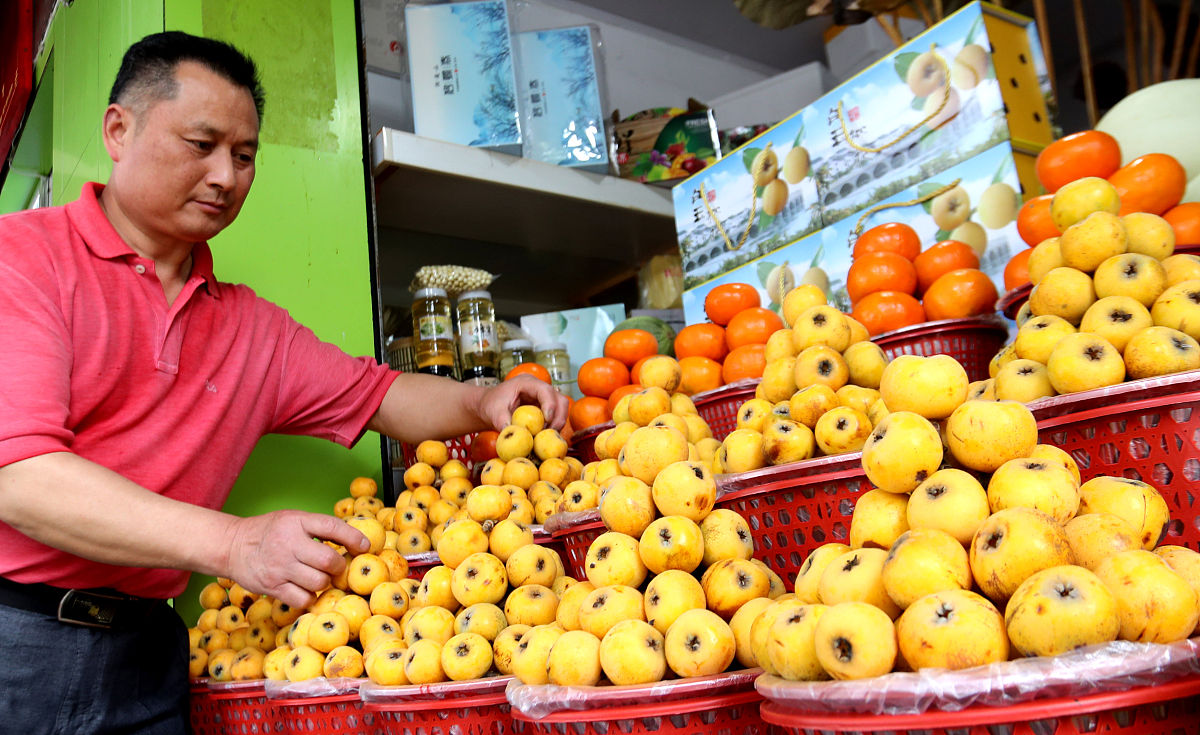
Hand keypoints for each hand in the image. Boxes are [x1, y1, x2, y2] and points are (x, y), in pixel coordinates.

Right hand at [222, 510, 370, 608]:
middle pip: (329, 560)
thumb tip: (354, 540)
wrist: (232, 546)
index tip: (365, 546)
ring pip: (319, 582)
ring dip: (324, 582)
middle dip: (339, 566)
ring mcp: (280, 567)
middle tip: (335, 566)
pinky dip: (309, 597)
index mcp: (296, 521)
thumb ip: (318, 527)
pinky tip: (305, 589)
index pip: (332, 527)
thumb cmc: (269, 532)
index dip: (353, 538)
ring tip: (318, 577)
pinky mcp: (272, 587)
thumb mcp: (292, 519)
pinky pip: (303, 599)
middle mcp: (288, 543)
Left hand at [477, 375, 570, 430]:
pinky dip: (554, 426)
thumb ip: (502, 422)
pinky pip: (556, 416)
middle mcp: (539, 388)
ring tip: (546, 435)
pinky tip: (544, 435)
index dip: (550, 405)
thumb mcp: (493, 413)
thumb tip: (513, 434)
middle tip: (550, 432)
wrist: (490, 406)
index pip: (545, 390)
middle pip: (560, 399)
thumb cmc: (491, 404)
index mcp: (526, 383)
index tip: (547, 420)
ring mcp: (544, 397)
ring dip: (558, 423)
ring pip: (562, 408)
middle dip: (558, 417)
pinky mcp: (545, 408)